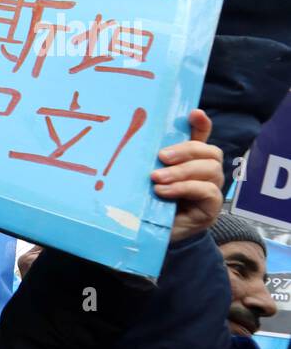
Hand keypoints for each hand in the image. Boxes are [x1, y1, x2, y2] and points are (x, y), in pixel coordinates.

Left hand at [152, 109, 223, 242]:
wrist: (150, 235)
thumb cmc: (147, 203)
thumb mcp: (146, 178)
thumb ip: (150, 161)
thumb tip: (137, 136)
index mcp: (191, 161)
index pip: (202, 137)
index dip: (201, 124)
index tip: (193, 113)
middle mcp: (206, 173)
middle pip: (210, 152)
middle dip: (187, 150)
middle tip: (161, 157)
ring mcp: (211, 190)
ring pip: (210, 170)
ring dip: (182, 171)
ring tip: (157, 178)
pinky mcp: (211, 209)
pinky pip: (208, 192)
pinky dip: (185, 188)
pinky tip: (163, 192)